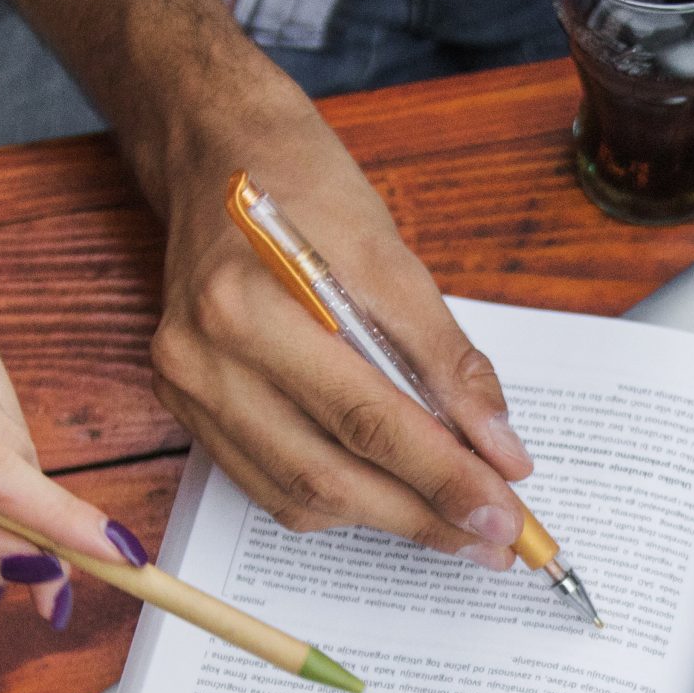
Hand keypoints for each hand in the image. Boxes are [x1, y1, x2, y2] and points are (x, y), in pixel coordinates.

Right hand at [144, 87, 532, 562]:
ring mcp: (186, 388)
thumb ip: (448, 362)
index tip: (507, 514)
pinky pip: (270, 485)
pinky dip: (338, 502)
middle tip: (496, 539)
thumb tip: (500, 450)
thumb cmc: (307, 190)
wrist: (217, 152)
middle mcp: (203, 358)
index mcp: (249, 307)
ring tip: (457, 527)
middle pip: (328, 475)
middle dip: (422, 516)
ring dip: (385, 521)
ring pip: (297, 496)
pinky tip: (393, 498)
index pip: (366, 421)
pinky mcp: (186, 406)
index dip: (444, 477)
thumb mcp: (394, 258)